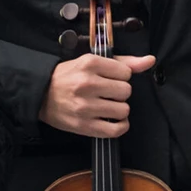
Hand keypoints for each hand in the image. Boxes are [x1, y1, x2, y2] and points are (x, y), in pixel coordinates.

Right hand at [40, 53, 157, 137]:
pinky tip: (113, 120)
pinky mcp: (84, 126)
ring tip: (107, 106)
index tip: (109, 79)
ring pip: (123, 110)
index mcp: (90, 63)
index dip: (120, 76)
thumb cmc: (68, 77)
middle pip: (126, 91)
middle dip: (120, 92)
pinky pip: (116, 130)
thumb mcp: (91, 61)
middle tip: (107, 93)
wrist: (40, 95)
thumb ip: (123, 61)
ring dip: (119, 109)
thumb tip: (150, 61)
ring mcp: (85, 106)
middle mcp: (87, 84)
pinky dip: (120, 126)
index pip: (126, 72)